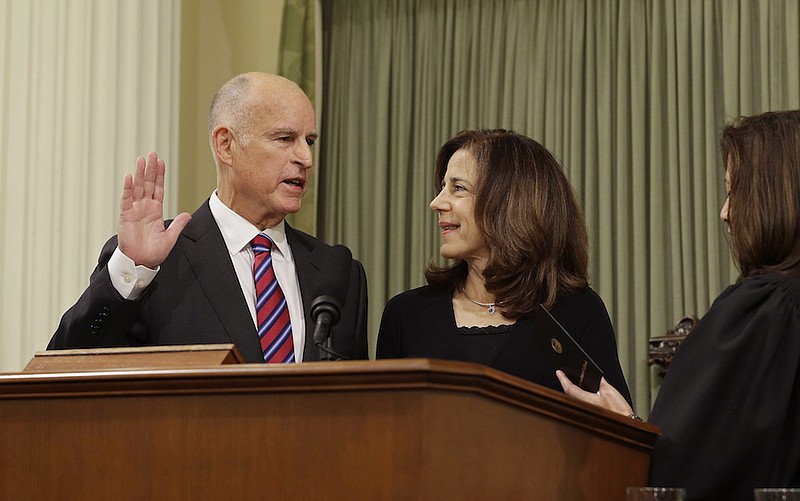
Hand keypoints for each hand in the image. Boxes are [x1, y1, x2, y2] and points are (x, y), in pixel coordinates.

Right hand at [118, 152, 190, 267]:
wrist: (140, 262)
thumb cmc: (153, 252)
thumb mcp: (170, 238)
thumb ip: (178, 225)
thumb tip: (187, 215)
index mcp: (156, 210)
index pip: (158, 188)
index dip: (160, 175)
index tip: (161, 162)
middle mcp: (145, 207)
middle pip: (148, 184)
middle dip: (151, 169)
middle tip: (152, 154)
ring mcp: (135, 210)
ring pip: (138, 188)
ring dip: (140, 174)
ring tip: (141, 160)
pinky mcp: (125, 215)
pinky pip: (126, 199)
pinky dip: (128, 188)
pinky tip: (130, 177)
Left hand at [555, 370, 634, 416]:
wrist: (625, 424)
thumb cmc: (618, 411)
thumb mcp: (609, 391)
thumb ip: (601, 382)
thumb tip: (597, 377)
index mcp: (584, 399)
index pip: (568, 387)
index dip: (562, 378)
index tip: (558, 372)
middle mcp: (583, 406)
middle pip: (571, 393)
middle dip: (569, 384)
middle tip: (566, 374)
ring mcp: (587, 411)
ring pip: (577, 398)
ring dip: (576, 390)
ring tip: (577, 381)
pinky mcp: (593, 415)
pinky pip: (583, 403)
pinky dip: (583, 397)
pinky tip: (589, 393)